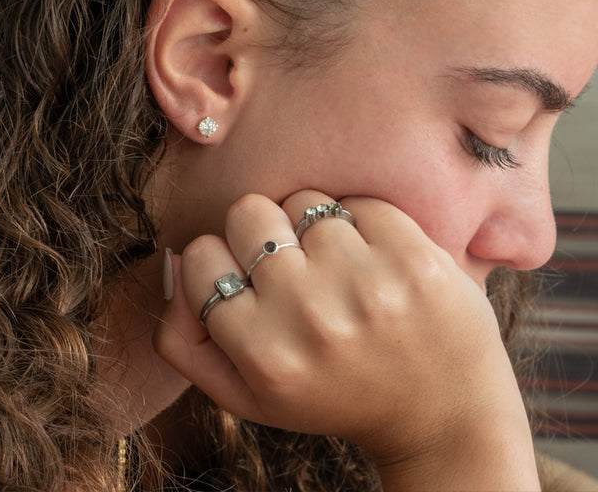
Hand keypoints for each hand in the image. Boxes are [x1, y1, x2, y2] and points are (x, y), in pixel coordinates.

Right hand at [154, 192, 537, 488]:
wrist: (443, 415)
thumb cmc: (335, 397)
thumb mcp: (247, 396)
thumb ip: (184, 342)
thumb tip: (173, 265)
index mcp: (262, 354)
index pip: (199, 255)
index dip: (219, 260)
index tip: (247, 280)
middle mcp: (310, 316)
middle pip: (248, 212)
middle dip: (263, 233)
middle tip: (293, 267)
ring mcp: (366, 283)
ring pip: (305, 201)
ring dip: (315, 228)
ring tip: (340, 269)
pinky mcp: (415, 258)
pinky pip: (360, 201)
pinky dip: (362, 224)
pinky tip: (376, 262)